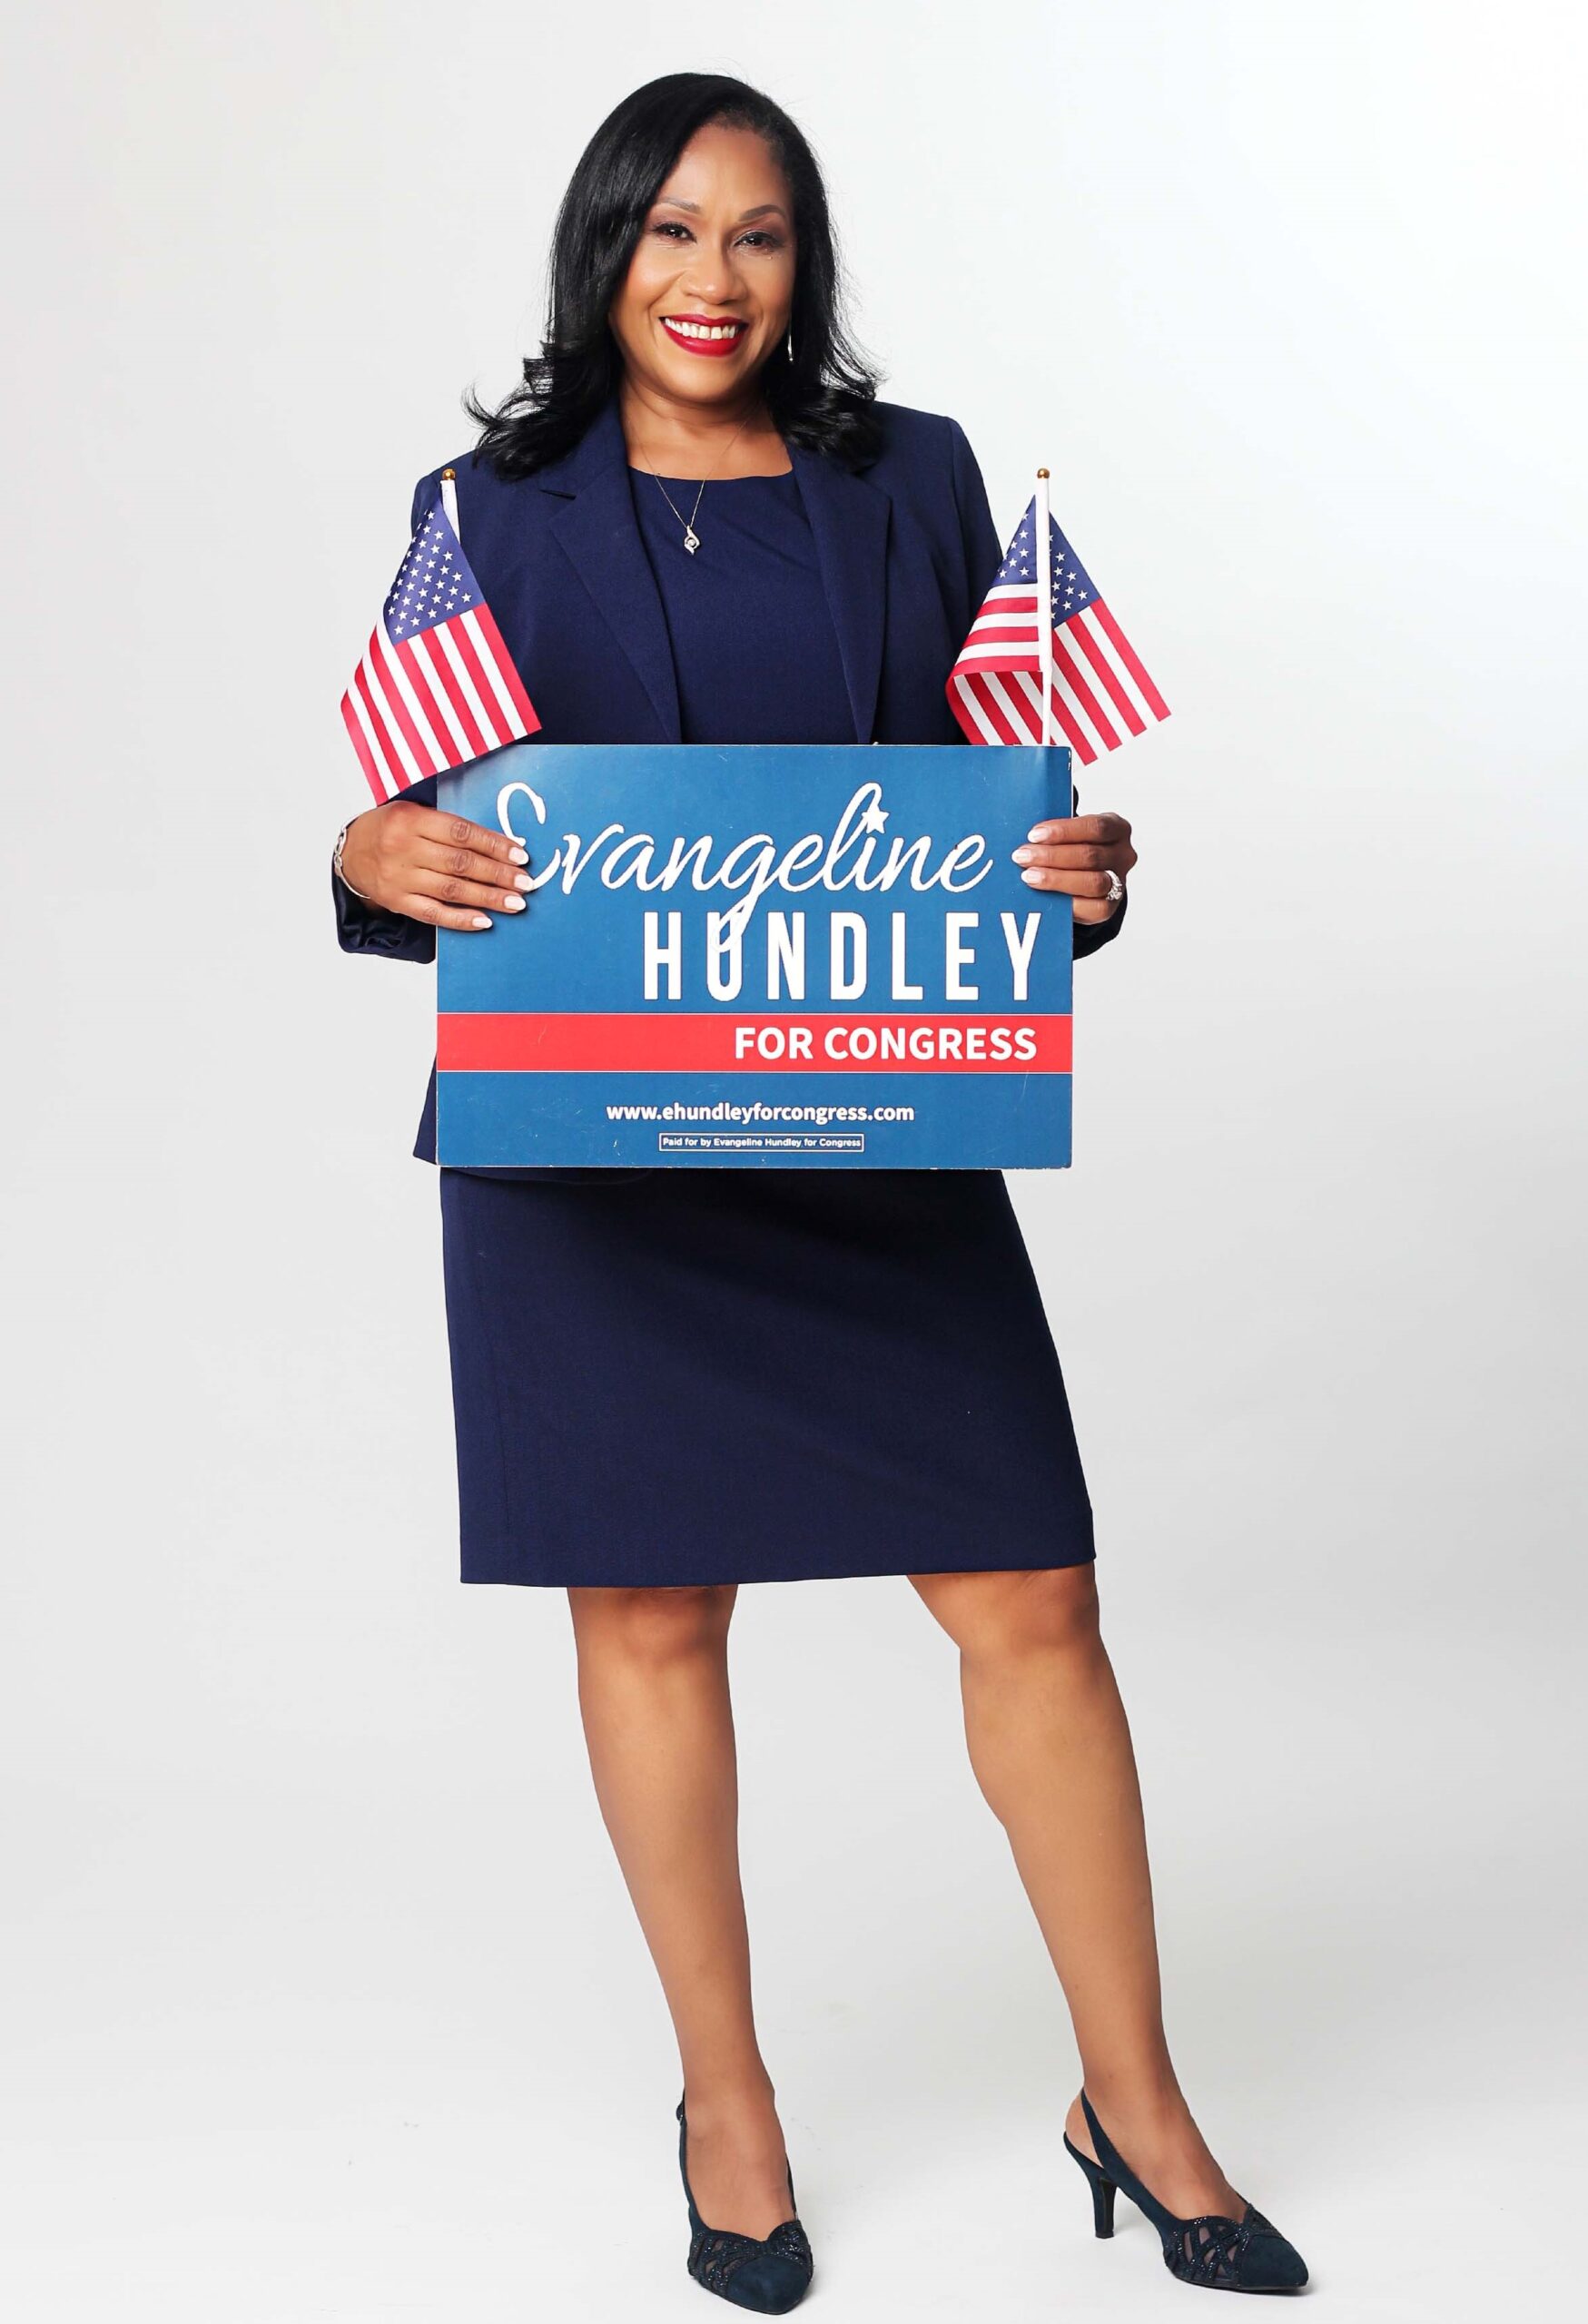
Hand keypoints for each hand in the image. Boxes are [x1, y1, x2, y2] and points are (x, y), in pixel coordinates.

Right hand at [337, 801, 531, 931]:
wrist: (349, 852)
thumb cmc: (391, 829)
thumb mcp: (413, 812)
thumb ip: (448, 826)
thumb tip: (499, 845)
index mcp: (410, 819)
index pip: (461, 832)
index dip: (493, 844)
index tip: (521, 855)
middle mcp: (403, 849)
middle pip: (460, 863)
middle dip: (498, 874)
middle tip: (526, 883)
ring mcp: (399, 878)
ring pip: (451, 890)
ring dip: (488, 898)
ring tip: (516, 903)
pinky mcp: (397, 902)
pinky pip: (433, 914)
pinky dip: (461, 919)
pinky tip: (485, 921)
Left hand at [1011, 811, 1135, 924]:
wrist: (1081, 878)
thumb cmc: (1071, 847)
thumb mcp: (1069, 831)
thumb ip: (1056, 827)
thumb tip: (1026, 821)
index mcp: (1117, 828)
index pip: (1095, 827)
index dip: (1064, 831)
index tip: (1034, 834)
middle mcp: (1123, 855)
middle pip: (1091, 855)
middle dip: (1052, 856)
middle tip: (1022, 856)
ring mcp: (1119, 882)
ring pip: (1093, 882)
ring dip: (1056, 879)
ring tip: (1029, 876)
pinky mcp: (1109, 907)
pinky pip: (1091, 908)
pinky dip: (1065, 902)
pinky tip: (1044, 896)